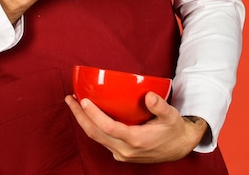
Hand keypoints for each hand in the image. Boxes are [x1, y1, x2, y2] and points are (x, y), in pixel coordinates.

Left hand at [64, 91, 207, 162]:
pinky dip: (92, 127)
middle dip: (80, 116)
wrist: (179, 148)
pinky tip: (87, 115)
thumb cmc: (173, 129)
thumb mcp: (171, 116)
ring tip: (74, 103)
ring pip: (96, 138)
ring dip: (83, 121)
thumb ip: (160, 106)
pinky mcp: (121, 153)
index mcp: (136, 140)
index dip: (93, 115)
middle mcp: (126, 149)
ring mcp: (122, 154)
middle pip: (95, 133)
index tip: (83, 100)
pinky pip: (102, 140)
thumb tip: (149, 95)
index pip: (108, 128)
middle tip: (69, 99)